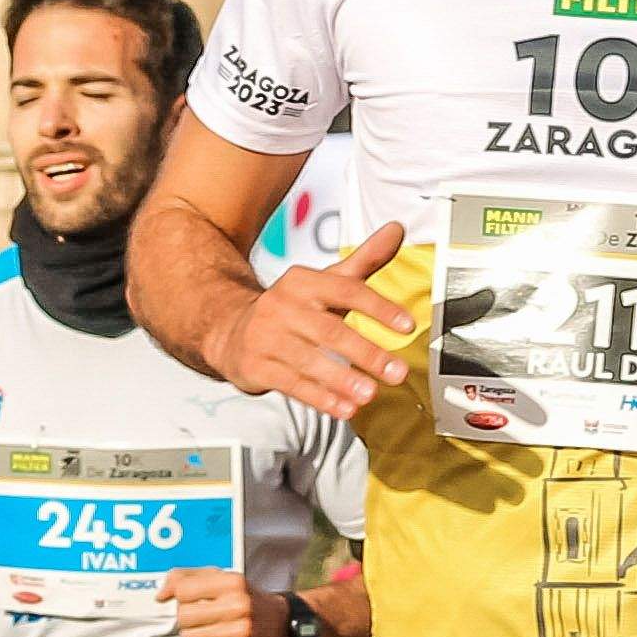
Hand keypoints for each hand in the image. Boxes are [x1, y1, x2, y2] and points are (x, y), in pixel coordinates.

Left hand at [160, 568, 293, 636]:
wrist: (284, 626)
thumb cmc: (247, 601)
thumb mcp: (223, 579)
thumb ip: (187, 578)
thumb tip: (161, 595)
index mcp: (232, 581)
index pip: (183, 590)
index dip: (182, 599)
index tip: (192, 603)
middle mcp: (238, 604)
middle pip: (184, 616)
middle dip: (187, 621)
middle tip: (201, 621)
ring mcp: (241, 630)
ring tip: (210, 634)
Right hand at [219, 221, 410, 416]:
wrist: (229, 328)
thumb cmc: (291, 308)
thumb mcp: (326, 282)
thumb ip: (364, 260)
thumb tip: (397, 229)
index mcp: (303, 281)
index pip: (346, 290)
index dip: (378, 308)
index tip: (407, 326)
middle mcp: (282, 305)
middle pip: (329, 330)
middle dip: (366, 353)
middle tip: (396, 371)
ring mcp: (266, 337)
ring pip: (309, 360)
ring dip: (342, 379)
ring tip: (371, 394)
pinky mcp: (256, 366)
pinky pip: (291, 384)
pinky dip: (319, 398)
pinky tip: (343, 407)